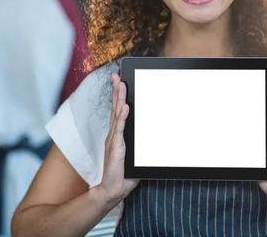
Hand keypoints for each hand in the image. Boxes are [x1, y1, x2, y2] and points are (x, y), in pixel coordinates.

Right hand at [95, 73, 138, 206]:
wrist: (112, 190)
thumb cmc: (122, 175)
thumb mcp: (135, 157)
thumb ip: (140, 147)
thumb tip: (154, 140)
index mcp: (117, 136)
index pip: (118, 112)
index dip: (118, 96)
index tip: (120, 83)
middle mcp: (113, 135)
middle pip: (115, 108)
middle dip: (116, 91)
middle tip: (116, 76)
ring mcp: (114, 140)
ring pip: (117, 115)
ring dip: (119, 99)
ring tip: (121, 85)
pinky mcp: (116, 148)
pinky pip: (120, 130)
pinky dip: (122, 118)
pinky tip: (125, 108)